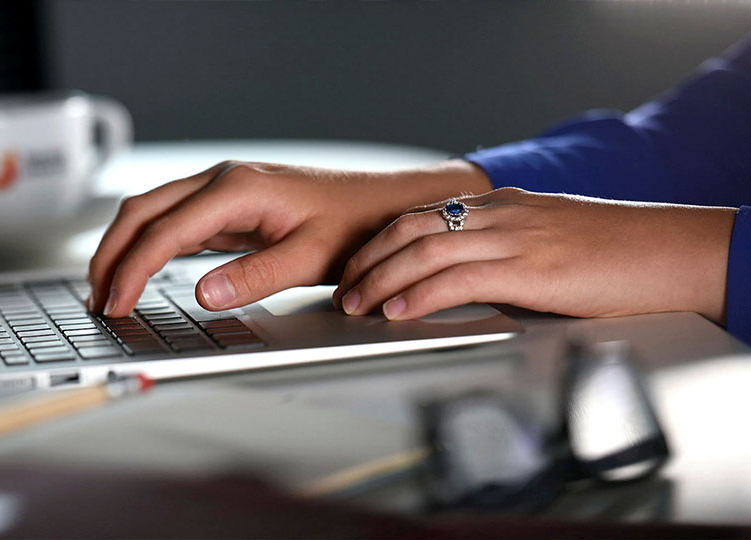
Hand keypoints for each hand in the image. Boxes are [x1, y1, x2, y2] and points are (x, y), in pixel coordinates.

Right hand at [88, 160, 492, 317]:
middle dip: (111, 254)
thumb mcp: (310, 257)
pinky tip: (141, 269)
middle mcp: (223, 182)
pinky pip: (173, 220)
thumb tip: (204, 294)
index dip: (134, 269)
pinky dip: (149, 244)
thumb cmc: (353, 226)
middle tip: (97, 299)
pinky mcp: (229, 205)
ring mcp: (223, 190)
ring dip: (124, 246)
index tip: (115, 303)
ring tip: (106, 288)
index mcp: (238, 190)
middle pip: (143, 211)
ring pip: (152, 211)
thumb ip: (256, 276)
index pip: (166, 231)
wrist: (380, 206)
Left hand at [334, 188, 735, 323]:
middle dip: (368, 260)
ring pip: (424, 250)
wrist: (672, 250)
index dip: (382, 243)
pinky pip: (458, 277)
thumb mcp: (550, 243)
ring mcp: (514, 237)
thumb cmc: (618, 254)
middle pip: (411, 228)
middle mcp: (501, 215)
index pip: (424, 216)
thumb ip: (507, 255)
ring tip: (356, 305)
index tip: (359, 268)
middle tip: (343, 290)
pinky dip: (419, 295)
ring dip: (380, 280)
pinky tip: (398, 312)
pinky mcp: (530, 267)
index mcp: (503, 207)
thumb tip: (471, 282)